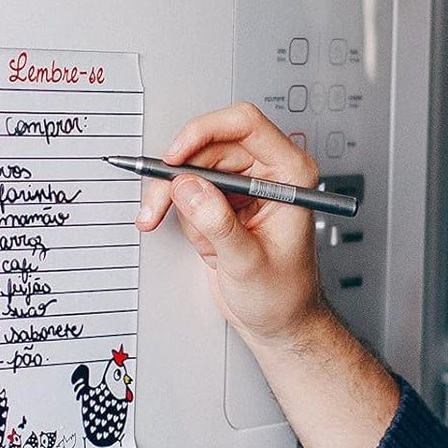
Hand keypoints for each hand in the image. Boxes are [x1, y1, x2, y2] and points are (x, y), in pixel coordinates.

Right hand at [136, 103, 326, 346]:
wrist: (279, 322)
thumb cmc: (284, 296)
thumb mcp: (248, 262)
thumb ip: (217, 223)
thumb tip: (187, 186)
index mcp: (289, 174)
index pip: (245, 125)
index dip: (203, 132)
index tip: (174, 156)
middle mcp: (267, 173)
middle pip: (208, 145)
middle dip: (177, 175)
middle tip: (157, 204)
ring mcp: (243, 187)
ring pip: (192, 168)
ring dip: (173, 198)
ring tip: (170, 226)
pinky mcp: (223, 202)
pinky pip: (188, 191)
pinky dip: (180, 214)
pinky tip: (201, 243)